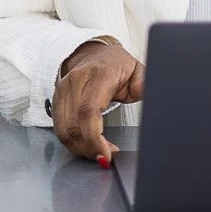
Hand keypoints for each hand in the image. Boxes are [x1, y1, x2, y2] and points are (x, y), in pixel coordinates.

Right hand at [52, 37, 142, 165]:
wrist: (94, 54)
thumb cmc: (116, 64)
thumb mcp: (137, 72)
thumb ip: (144, 86)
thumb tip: (154, 99)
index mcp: (97, 75)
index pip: (89, 112)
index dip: (95, 138)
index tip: (106, 154)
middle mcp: (75, 82)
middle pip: (74, 126)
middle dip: (90, 148)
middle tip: (107, 157)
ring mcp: (62, 92)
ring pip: (64, 131)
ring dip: (81, 148)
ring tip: (98, 153)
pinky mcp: (56, 101)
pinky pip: (60, 129)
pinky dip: (73, 143)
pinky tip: (87, 146)